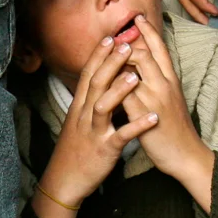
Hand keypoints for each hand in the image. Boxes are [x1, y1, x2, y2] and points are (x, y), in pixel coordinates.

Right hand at [38, 38, 161, 208]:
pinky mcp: (104, 149)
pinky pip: (121, 136)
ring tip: (135, 76)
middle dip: (110, 63)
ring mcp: (94, 132)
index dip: (98, 55)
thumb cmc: (75, 149)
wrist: (65, 180)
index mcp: (80, 107)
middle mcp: (84, 115)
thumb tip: (100, 83)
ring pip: (104, 107)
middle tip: (126, 43)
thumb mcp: (78, 121)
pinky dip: (137, 127)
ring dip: (119, 90)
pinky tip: (153, 118)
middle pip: (96, 83)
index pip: (89, 75)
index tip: (110, 37)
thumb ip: (89, 101)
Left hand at [121, 15, 215, 210]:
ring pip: (134, 71)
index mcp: (171, 80)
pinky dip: (113, 87)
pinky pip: (125, 96)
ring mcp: (155, 99)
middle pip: (144, 54)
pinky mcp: (145, 115)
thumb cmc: (175, 127)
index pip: (160, 48)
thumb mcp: (170, 99)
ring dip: (117, 61)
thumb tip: (142, 67)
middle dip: (126, 42)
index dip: (148, 31)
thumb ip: (158, 81)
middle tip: (113, 32)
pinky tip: (102, 83)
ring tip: (104, 53)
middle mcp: (165, 85)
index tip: (138, 17)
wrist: (186, 154)